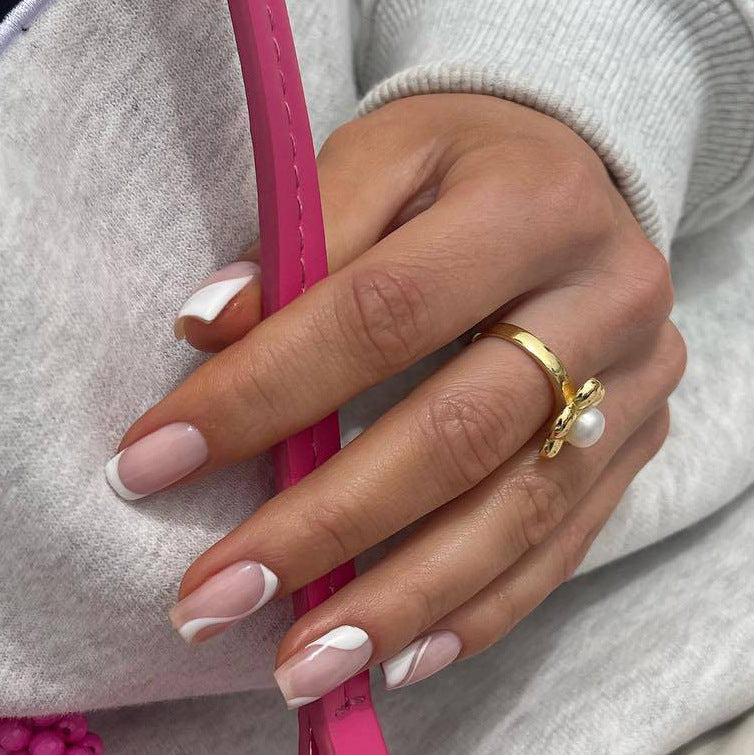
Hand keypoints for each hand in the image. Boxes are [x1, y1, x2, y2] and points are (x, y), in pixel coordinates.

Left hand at [107, 94, 684, 706]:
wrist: (575, 181)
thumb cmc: (466, 162)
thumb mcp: (385, 155)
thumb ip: (305, 237)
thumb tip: (207, 330)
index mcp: (532, 206)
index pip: (382, 314)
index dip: (263, 392)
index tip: (154, 460)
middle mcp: (604, 300)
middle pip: (454, 434)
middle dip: (325, 527)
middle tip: (214, 597)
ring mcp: (635, 384)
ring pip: (515, 514)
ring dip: (399, 601)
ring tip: (300, 664)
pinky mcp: (638, 442)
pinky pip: (563, 543)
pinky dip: (478, 609)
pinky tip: (402, 655)